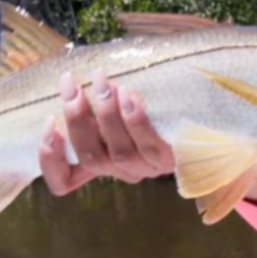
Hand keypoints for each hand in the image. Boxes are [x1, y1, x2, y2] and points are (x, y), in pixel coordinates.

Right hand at [38, 69, 176, 195]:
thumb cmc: (156, 103)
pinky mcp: (171, 160)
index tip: (48, 123)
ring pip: (117, 152)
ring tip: (103, 83)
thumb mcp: (120, 105)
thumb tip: (71, 75)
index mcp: (103, 162)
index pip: (64, 182)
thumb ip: (97, 101)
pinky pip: (148, 145)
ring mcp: (147, 168)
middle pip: (90, 156)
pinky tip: (128, 94)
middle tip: (71, 85)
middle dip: (76, 119)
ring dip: (105, 115)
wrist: (208, 120)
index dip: (49, 160)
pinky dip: (134, 119)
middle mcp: (122, 170)